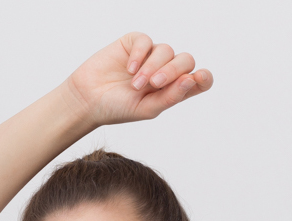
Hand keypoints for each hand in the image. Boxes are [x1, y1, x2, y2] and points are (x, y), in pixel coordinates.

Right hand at [65, 32, 211, 127]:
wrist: (88, 99)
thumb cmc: (117, 109)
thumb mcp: (147, 109)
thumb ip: (171, 97)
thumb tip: (192, 79)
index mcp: (172, 90)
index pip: (198, 80)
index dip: (203, 78)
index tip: (200, 77)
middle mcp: (165, 71)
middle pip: (186, 61)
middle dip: (173, 71)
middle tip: (155, 84)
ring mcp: (150, 56)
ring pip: (167, 50)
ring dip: (152, 67)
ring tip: (135, 84)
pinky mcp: (135, 43)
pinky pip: (147, 41)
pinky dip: (140, 54)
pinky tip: (129, 69)